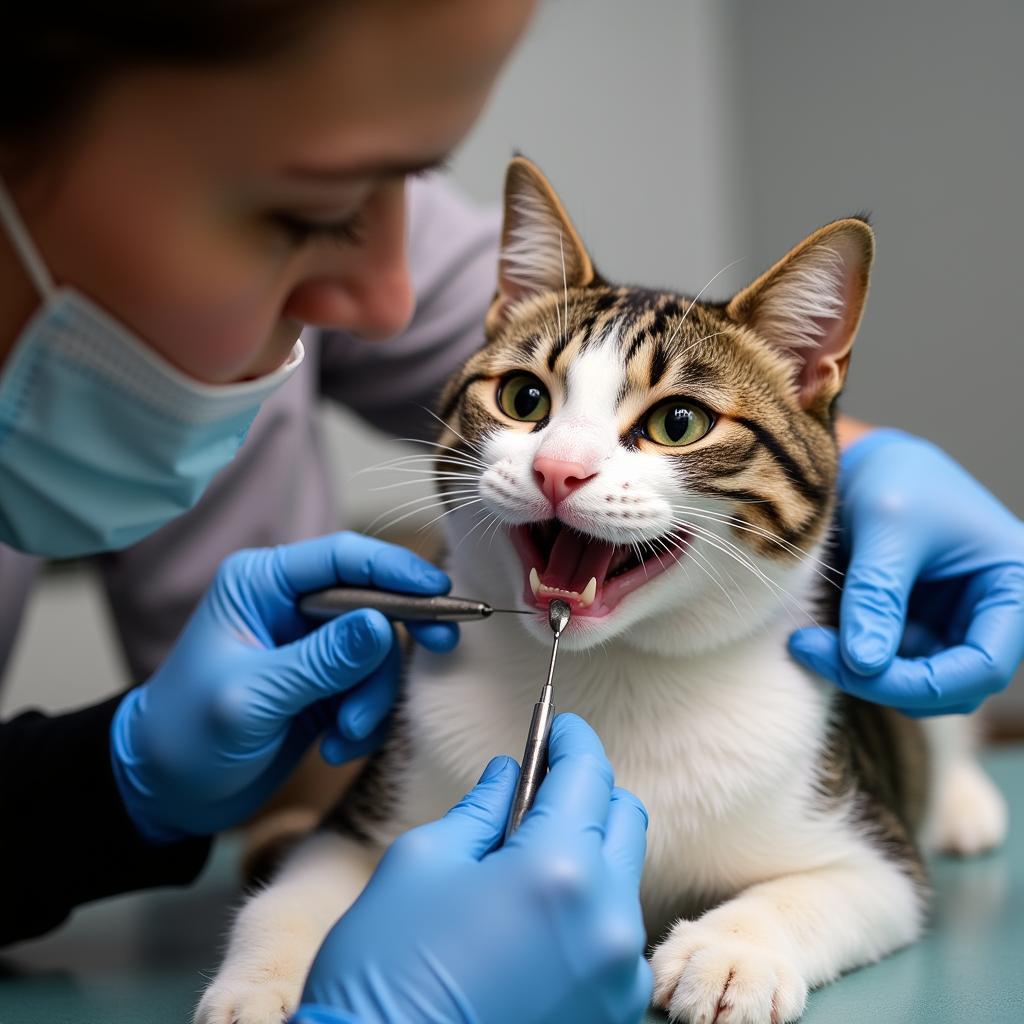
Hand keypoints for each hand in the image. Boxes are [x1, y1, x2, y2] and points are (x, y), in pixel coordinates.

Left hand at [111, 532, 456, 841]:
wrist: (168, 794)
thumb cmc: (187, 737)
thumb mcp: (253, 699)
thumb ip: (320, 661)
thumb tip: (383, 624)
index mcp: (261, 584)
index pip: (341, 557)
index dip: (394, 567)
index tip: (439, 590)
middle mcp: (290, 605)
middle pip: (373, 600)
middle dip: (397, 638)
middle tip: (441, 646)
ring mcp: (311, 645)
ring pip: (377, 652)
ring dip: (372, 698)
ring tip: (345, 736)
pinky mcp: (325, 682)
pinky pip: (371, 687)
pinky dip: (365, 720)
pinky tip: (335, 748)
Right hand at [294, 714, 651, 1023]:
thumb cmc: (387, 968)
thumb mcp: (423, 862)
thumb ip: (482, 810)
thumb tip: (510, 777)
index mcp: (558, 869)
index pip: (589, 775)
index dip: (572, 740)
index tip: (558, 727)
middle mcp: (607, 921)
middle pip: (623, 821)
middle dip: (585, 792)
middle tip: (540, 788)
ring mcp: (617, 976)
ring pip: (621, 880)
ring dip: (585, 854)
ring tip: (525, 863)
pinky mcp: (612, 1015)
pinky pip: (616, 939)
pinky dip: (586, 912)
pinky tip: (535, 921)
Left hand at [789, 430, 1023, 714]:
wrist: (870, 461)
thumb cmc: (893, 476)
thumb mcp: (885, 526)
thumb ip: (877, 594)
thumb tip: (865, 665)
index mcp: (1013, 585)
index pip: (985, 664)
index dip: (923, 682)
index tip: (856, 668)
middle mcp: (993, 613)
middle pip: (952, 686)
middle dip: (882, 681)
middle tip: (810, 650)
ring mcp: (956, 626)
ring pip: (918, 684)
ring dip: (863, 675)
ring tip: (808, 640)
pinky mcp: (920, 629)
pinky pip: (892, 666)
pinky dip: (853, 661)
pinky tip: (816, 636)